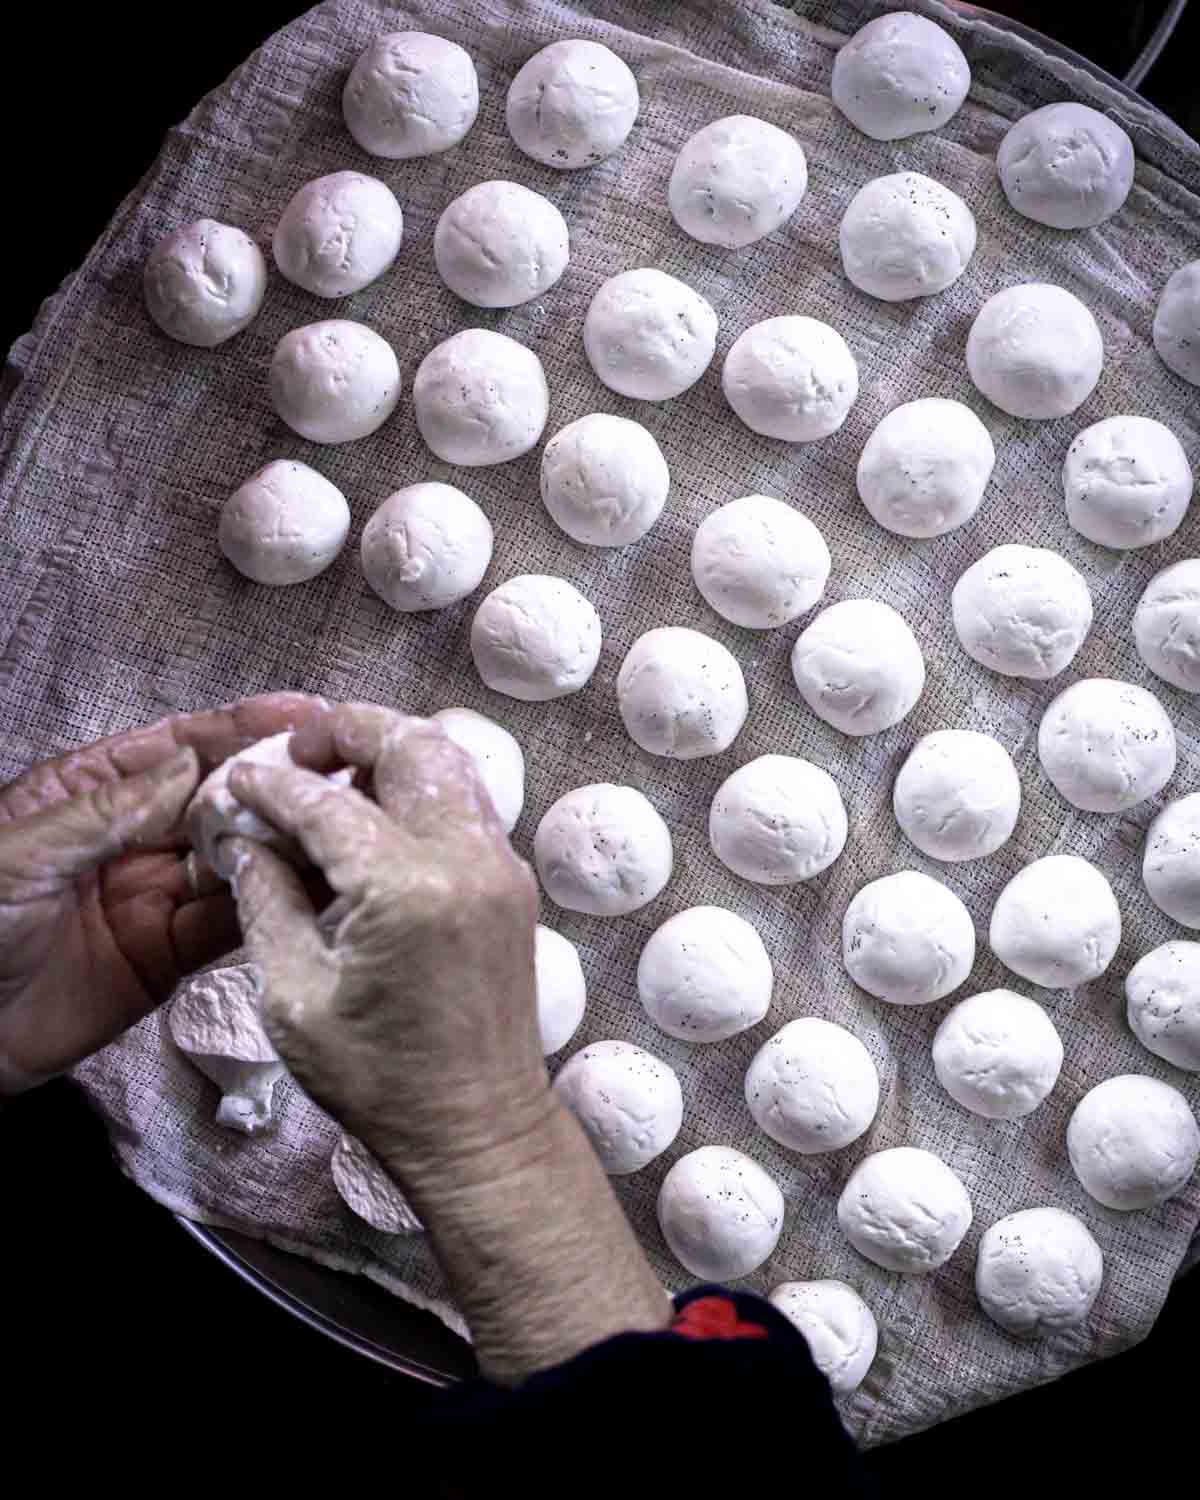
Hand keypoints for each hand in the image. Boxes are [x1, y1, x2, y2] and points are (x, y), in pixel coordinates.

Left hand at [0, 693, 328, 1091]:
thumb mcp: (18, 854)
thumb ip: (103, 812)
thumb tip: (186, 767)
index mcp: (87, 793)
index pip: (175, 748)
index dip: (238, 728)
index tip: (301, 713)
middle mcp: (130, 837)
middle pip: (217, 799)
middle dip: (277, 782)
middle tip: (342, 771)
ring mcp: (153, 895)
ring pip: (235, 859)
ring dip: (284, 844)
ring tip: (345, 827)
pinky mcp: (168, 954)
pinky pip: (228, 923)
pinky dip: (270, 906)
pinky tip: (311, 888)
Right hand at [227, 703, 668, 1383]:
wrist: (479, 1127)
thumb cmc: (382, 1081)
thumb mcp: (295, 999)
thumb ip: (267, 901)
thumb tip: (244, 838)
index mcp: (410, 891)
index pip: (329, 803)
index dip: (274, 786)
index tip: (237, 782)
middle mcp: (467, 861)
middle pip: (411, 746)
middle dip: (347, 731)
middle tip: (294, 752)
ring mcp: (501, 867)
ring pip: (449, 764)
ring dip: (388, 751)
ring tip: (330, 773)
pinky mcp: (511, 882)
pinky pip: (465, 803)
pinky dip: (418, 787)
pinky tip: (373, 812)